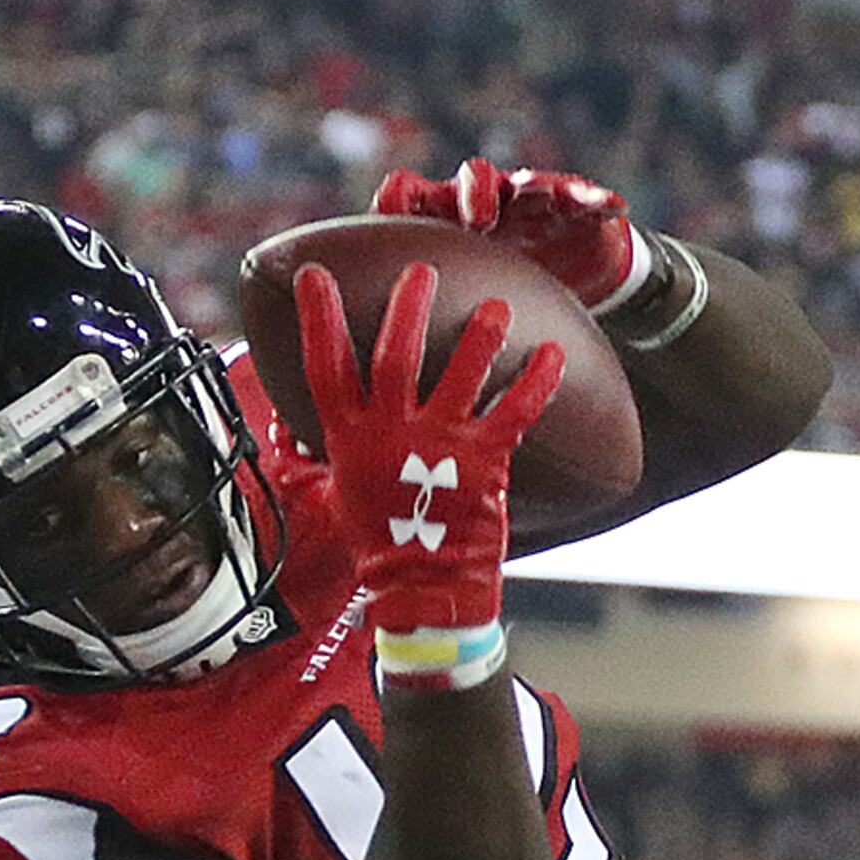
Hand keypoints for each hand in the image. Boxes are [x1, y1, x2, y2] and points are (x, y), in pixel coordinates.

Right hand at [287, 260, 567, 641]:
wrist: (424, 589)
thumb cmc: (382, 537)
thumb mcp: (341, 484)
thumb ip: (332, 441)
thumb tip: (306, 410)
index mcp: (350, 437)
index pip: (326, 367)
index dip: (319, 319)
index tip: (315, 273)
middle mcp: (391, 435)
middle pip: (395, 358)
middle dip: (407, 308)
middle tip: (421, 270)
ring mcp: (438, 448)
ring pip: (460, 377)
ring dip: (479, 336)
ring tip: (495, 305)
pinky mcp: (482, 464)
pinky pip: (513, 413)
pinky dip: (535, 383)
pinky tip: (553, 354)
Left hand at [372, 157, 645, 311]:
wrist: (558, 301)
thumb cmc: (489, 314)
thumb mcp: (444, 325)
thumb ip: (402, 335)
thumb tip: (328, 395)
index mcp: (437, 227)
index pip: (407, 199)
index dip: (398, 200)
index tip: (393, 209)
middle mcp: (476, 209)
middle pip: (466, 183)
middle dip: (472, 193)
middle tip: (480, 217)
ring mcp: (523, 205)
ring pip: (521, 181)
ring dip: (527, 188)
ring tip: (544, 198)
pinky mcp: (566, 208)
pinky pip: (579, 196)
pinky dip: (594, 199)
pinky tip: (611, 205)